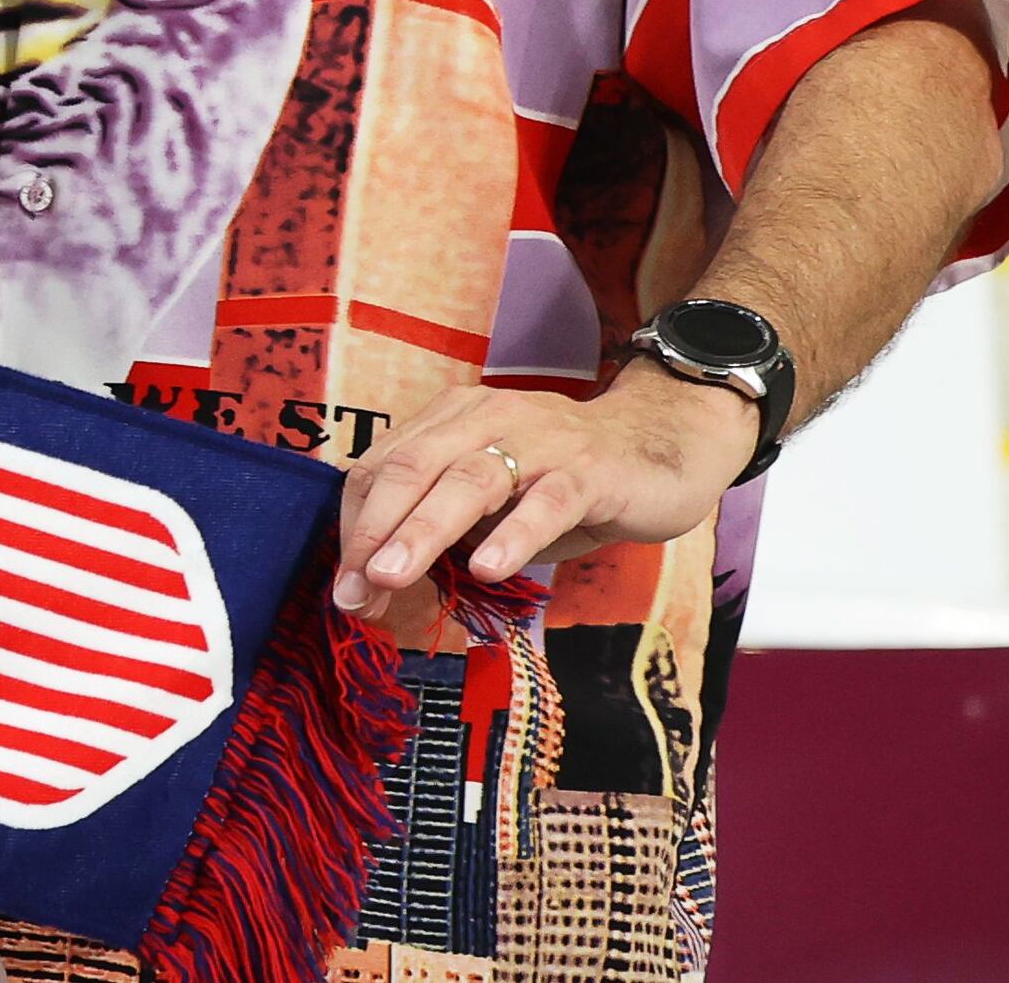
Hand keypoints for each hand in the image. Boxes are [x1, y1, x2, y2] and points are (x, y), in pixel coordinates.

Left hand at [327, 366, 765, 620]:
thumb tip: (381, 579)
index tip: (345, 586)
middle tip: (355, 590)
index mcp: (449, 421)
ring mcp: (538, 440)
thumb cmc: (564, 483)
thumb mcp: (495, 503)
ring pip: (468, 480)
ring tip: (391, 576)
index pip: (382, 467)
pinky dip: (512, 534)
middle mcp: (484, 418)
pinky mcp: (590, 471)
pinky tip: (487, 567)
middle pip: (411, 468)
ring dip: (423, 530)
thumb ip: (447, 527)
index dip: (357, 525)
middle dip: (374, 531)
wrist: (662, 450)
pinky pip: (545, 502)